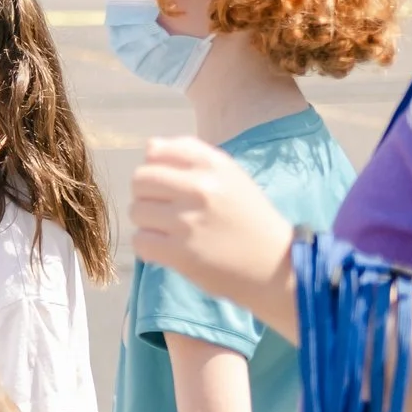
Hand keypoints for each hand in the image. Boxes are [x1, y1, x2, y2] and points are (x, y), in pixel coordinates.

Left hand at [129, 136, 296, 320]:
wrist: (275, 266)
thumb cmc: (249, 218)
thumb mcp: (230, 177)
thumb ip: (190, 157)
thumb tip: (149, 146)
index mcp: (214, 165)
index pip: (158, 151)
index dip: (155, 168)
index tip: (168, 184)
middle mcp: (200, 188)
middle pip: (140, 180)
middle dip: (146, 195)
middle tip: (166, 210)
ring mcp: (188, 221)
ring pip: (136, 211)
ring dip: (148, 223)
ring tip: (172, 231)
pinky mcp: (180, 253)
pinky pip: (140, 241)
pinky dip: (149, 247)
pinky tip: (168, 249)